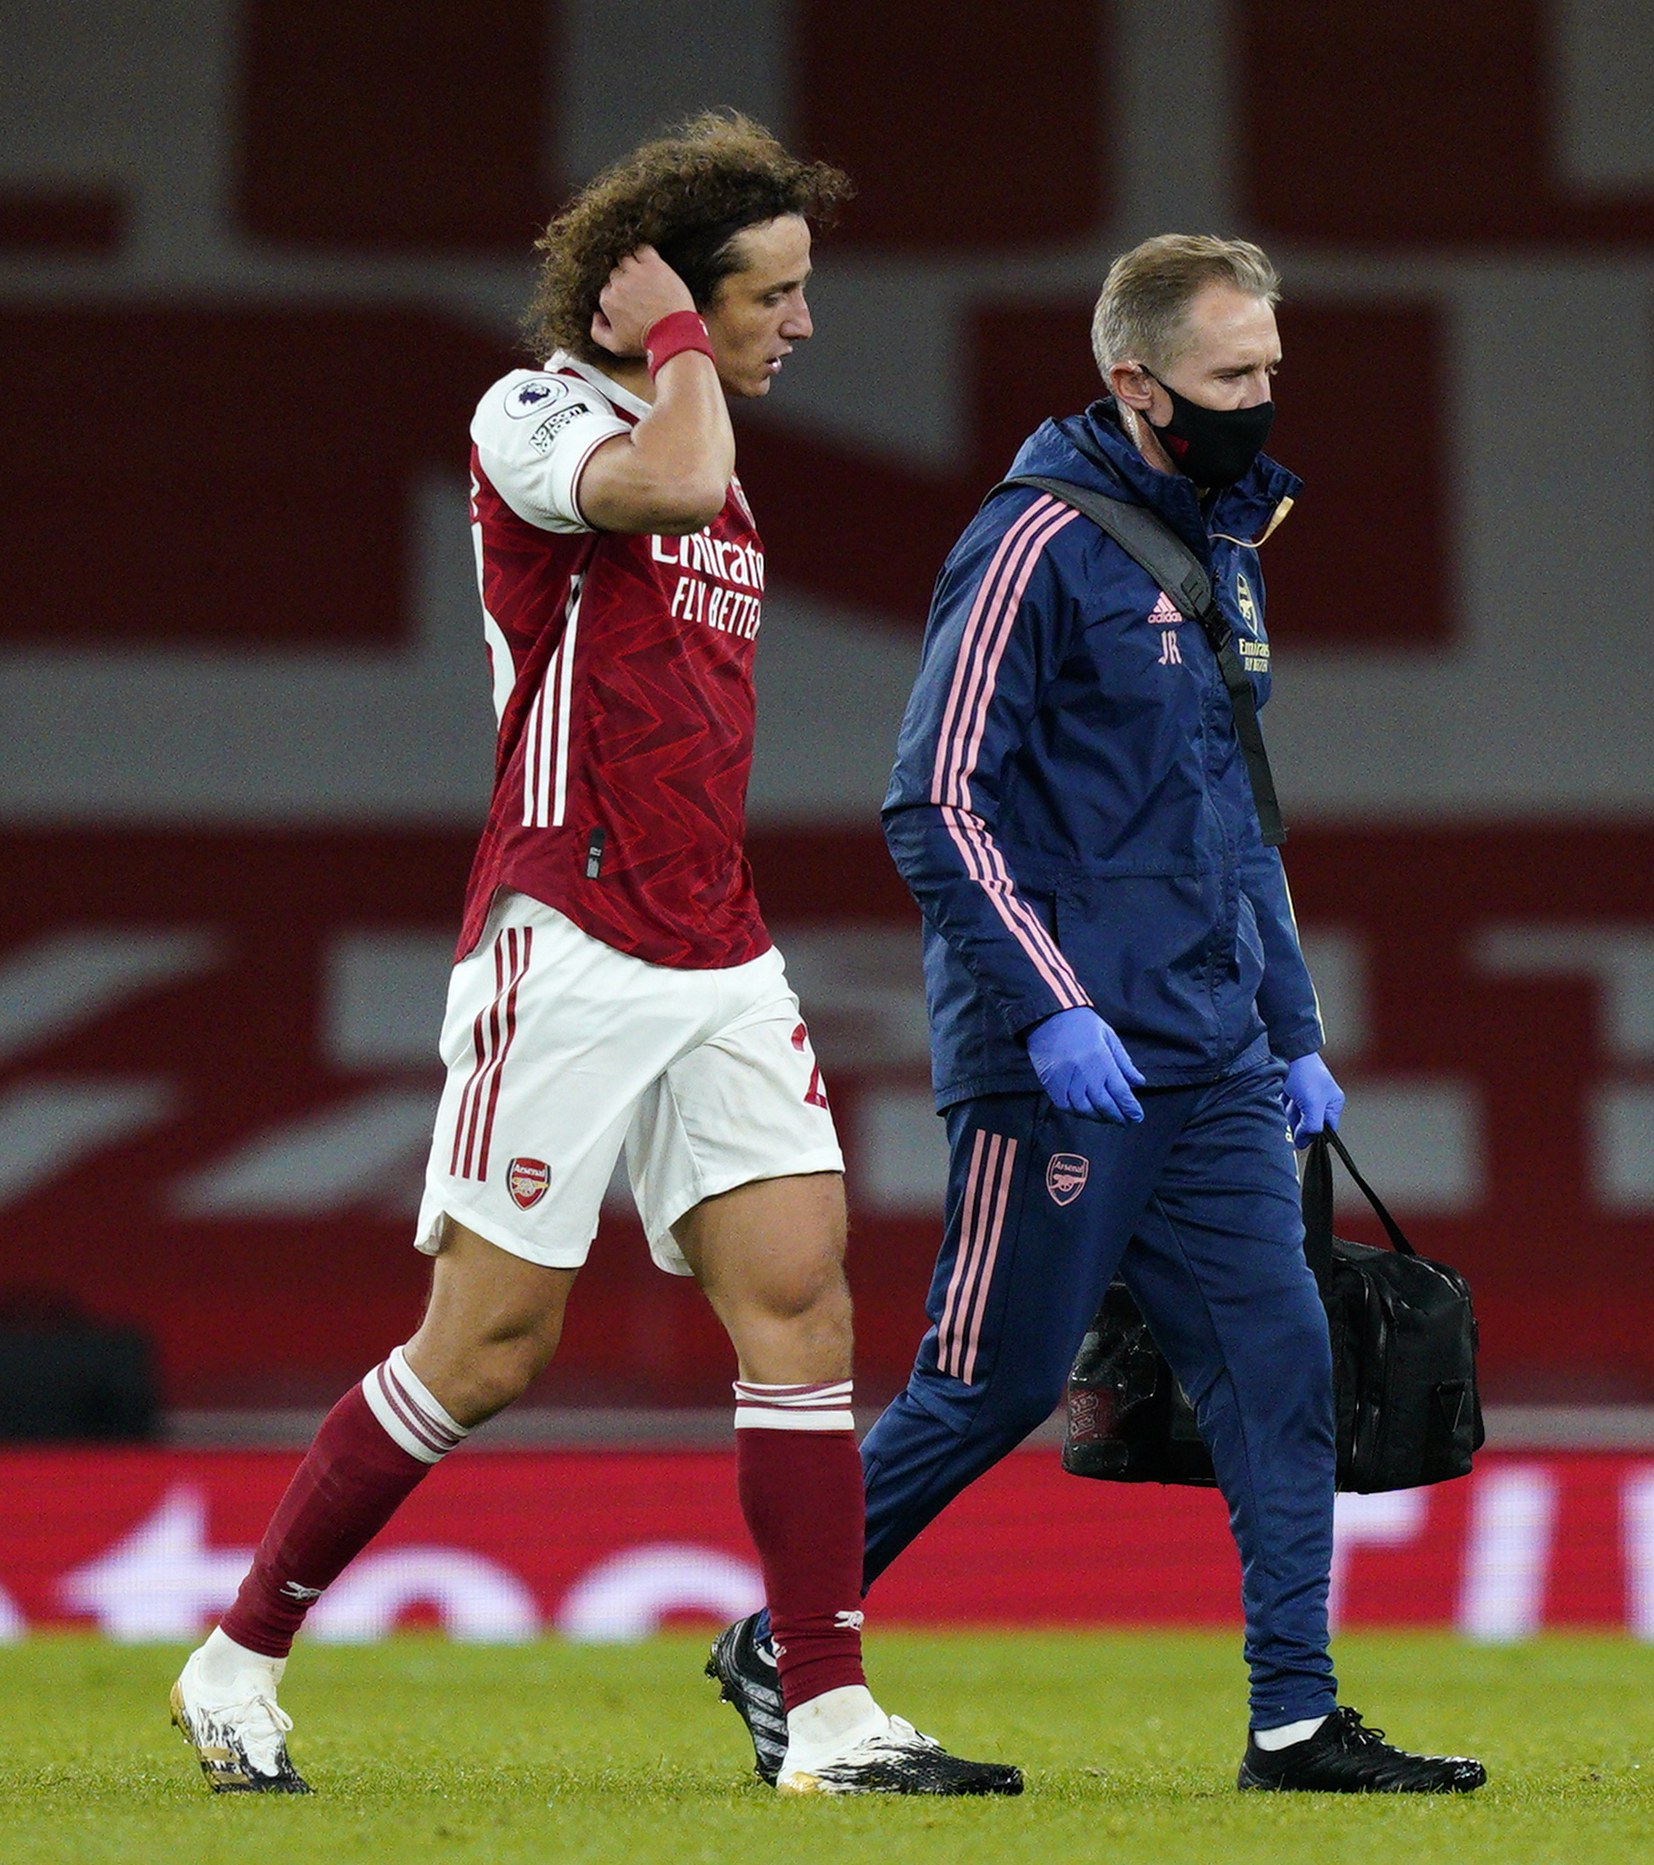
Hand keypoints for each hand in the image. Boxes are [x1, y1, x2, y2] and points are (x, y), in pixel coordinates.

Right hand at [590, 246, 696, 358]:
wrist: (672, 333)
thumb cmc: (646, 341)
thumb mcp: (616, 346)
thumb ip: (597, 332)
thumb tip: (596, 315)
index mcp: (608, 300)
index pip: (609, 290)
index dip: (620, 296)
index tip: (632, 303)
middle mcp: (618, 283)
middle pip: (617, 274)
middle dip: (627, 282)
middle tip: (641, 293)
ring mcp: (635, 271)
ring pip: (628, 261)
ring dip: (635, 267)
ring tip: (646, 279)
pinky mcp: (653, 265)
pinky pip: (643, 250)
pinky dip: (645, 255)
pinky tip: (651, 265)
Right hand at [1026, 1008, 1144, 1122]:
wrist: (1049, 1016)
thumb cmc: (1082, 1024)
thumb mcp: (1109, 1037)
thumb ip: (1124, 1062)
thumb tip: (1139, 1082)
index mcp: (1102, 1059)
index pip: (1120, 1091)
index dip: (1130, 1107)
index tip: (1137, 1116)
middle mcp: (1085, 1072)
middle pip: (1104, 1104)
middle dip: (1117, 1116)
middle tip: (1125, 1121)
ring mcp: (1066, 1079)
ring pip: (1084, 1109)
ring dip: (1098, 1118)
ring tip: (1107, 1119)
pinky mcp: (1051, 1083)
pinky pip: (1065, 1106)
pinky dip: (1077, 1113)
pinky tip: (1086, 1113)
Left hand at [1282, 1051, 1344, 1147]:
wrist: (1287, 1050)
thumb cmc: (1305, 1074)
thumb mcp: (1313, 1105)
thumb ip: (1312, 1125)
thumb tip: (1303, 1142)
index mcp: (1333, 1103)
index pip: (1325, 1130)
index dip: (1312, 1135)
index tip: (1299, 1136)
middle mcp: (1321, 1099)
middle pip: (1308, 1123)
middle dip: (1297, 1121)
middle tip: (1291, 1112)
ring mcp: (1306, 1094)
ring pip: (1294, 1115)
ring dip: (1287, 1112)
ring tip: (1287, 1101)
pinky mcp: (1291, 1090)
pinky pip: (1284, 1105)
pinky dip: (1280, 1104)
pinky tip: (1280, 1096)